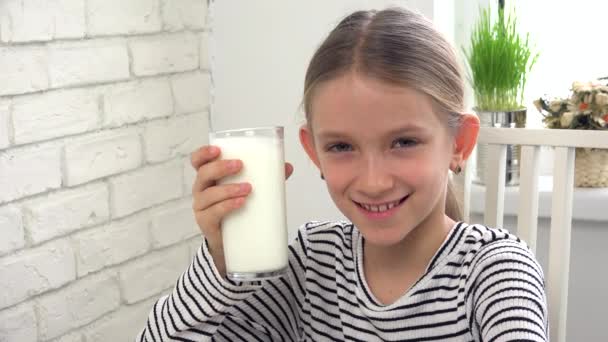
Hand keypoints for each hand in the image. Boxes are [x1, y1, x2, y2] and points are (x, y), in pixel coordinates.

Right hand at [190, 145, 292, 275]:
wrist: (229, 240)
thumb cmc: (237, 207)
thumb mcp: (250, 189)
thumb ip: (268, 177)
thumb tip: (287, 167)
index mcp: (209, 177)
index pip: (198, 161)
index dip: (203, 153)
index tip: (217, 150)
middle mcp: (201, 190)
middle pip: (203, 174)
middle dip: (220, 168)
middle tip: (240, 165)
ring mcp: (201, 207)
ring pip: (208, 194)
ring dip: (228, 189)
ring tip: (248, 188)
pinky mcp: (206, 223)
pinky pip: (213, 213)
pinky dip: (227, 206)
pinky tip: (240, 203)